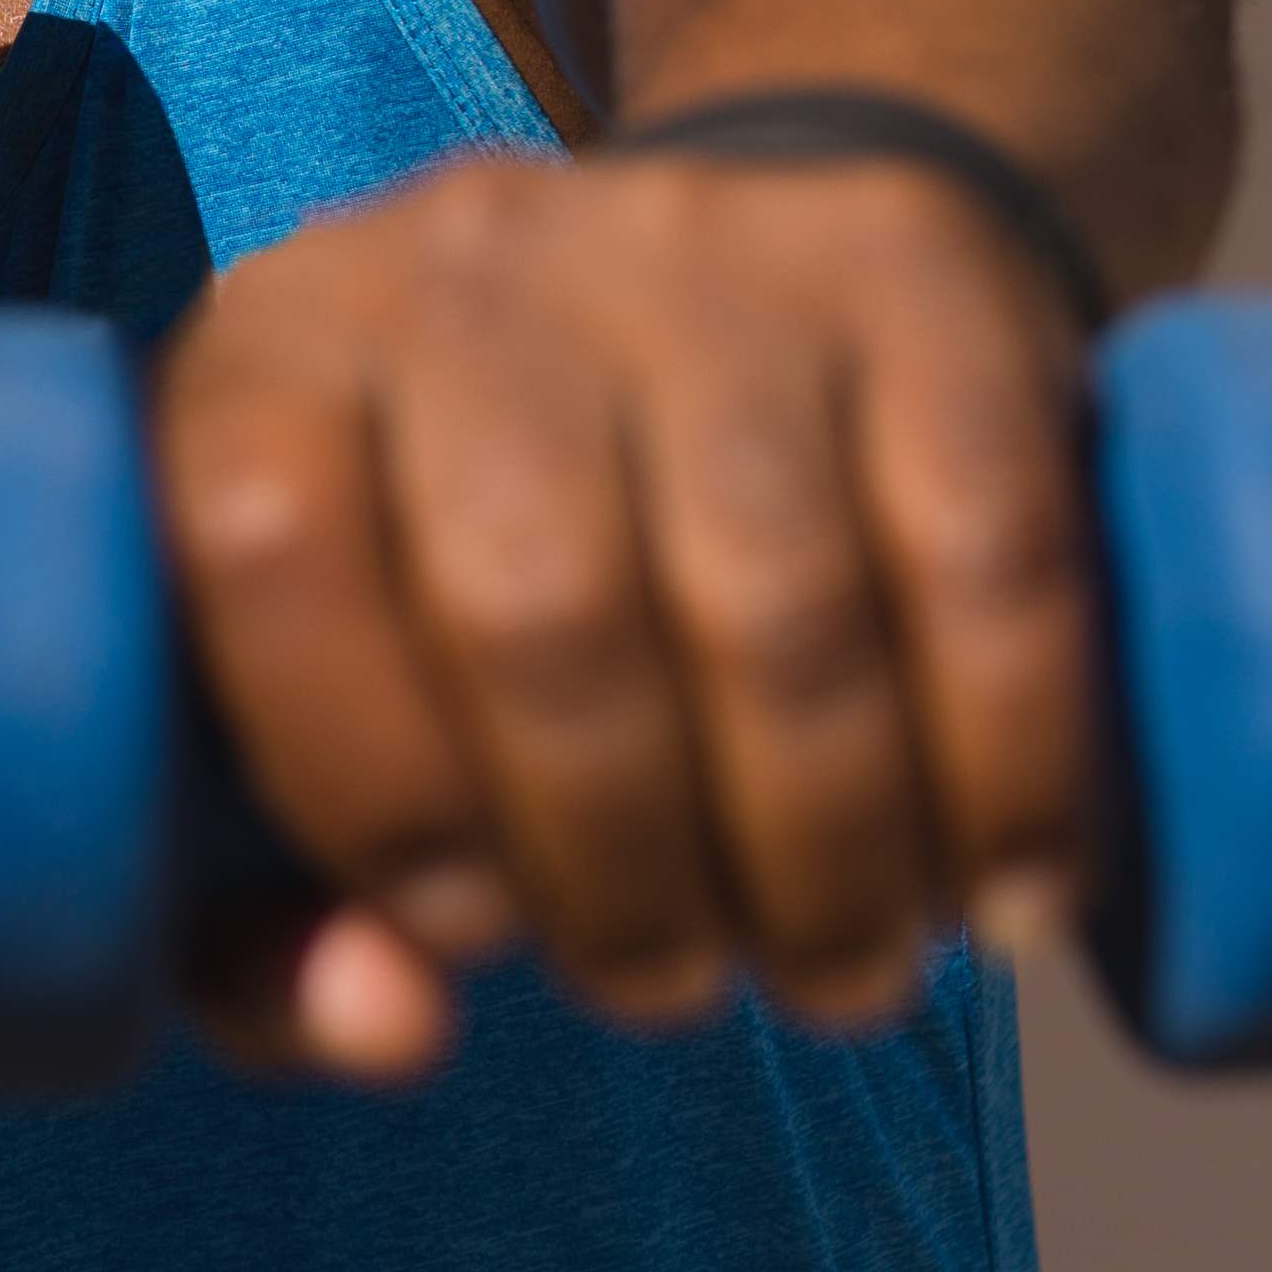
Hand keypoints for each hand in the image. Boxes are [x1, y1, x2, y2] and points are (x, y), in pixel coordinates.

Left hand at [147, 146, 1103, 1074]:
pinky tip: (1002, 888)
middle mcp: (471, 261)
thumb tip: (389, 1023)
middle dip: (618, 871)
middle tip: (670, 983)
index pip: (270, 547)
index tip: (469, 935)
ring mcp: (708, 248)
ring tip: (834, 965)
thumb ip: (266, 923)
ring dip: (821, 856)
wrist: (732, 293)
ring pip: (774, 605)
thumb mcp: (315, 720)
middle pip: (538, 606)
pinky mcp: (919, 273)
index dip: (369, 780)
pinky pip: (984, 554)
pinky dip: (1006, 767)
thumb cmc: (476, 575)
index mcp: (276, 348)